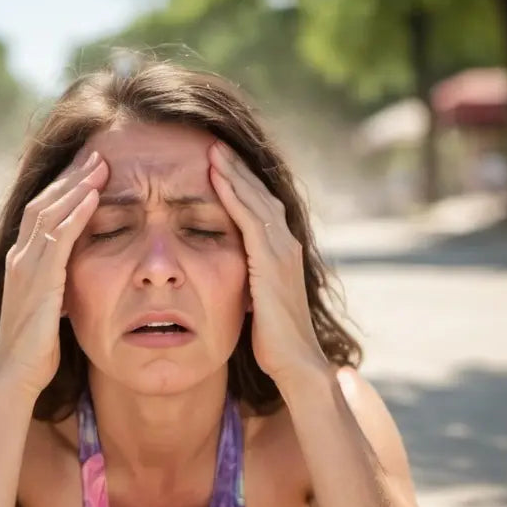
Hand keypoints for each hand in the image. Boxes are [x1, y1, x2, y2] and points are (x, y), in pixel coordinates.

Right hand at [0, 152, 108, 397]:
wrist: (16, 377)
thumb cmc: (36, 350)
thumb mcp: (51, 309)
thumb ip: (60, 287)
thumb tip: (75, 279)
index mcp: (22, 262)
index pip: (42, 212)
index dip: (65, 188)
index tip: (90, 170)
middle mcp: (19, 258)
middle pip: (44, 202)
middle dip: (72, 177)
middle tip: (99, 153)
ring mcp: (26, 267)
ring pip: (50, 212)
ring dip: (77, 186)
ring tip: (103, 164)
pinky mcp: (38, 281)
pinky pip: (58, 237)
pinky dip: (76, 213)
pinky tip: (95, 196)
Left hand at [208, 141, 325, 386]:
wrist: (296, 363)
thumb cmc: (274, 341)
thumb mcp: (257, 301)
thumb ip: (247, 280)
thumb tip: (232, 276)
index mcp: (282, 252)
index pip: (260, 206)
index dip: (240, 183)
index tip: (218, 162)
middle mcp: (286, 244)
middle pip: (259, 194)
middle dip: (236, 167)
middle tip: (213, 142)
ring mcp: (281, 251)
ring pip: (255, 199)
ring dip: (232, 173)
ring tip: (211, 150)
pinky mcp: (270, 262)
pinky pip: (249, 219)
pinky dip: (232, 195)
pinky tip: (214, 178)